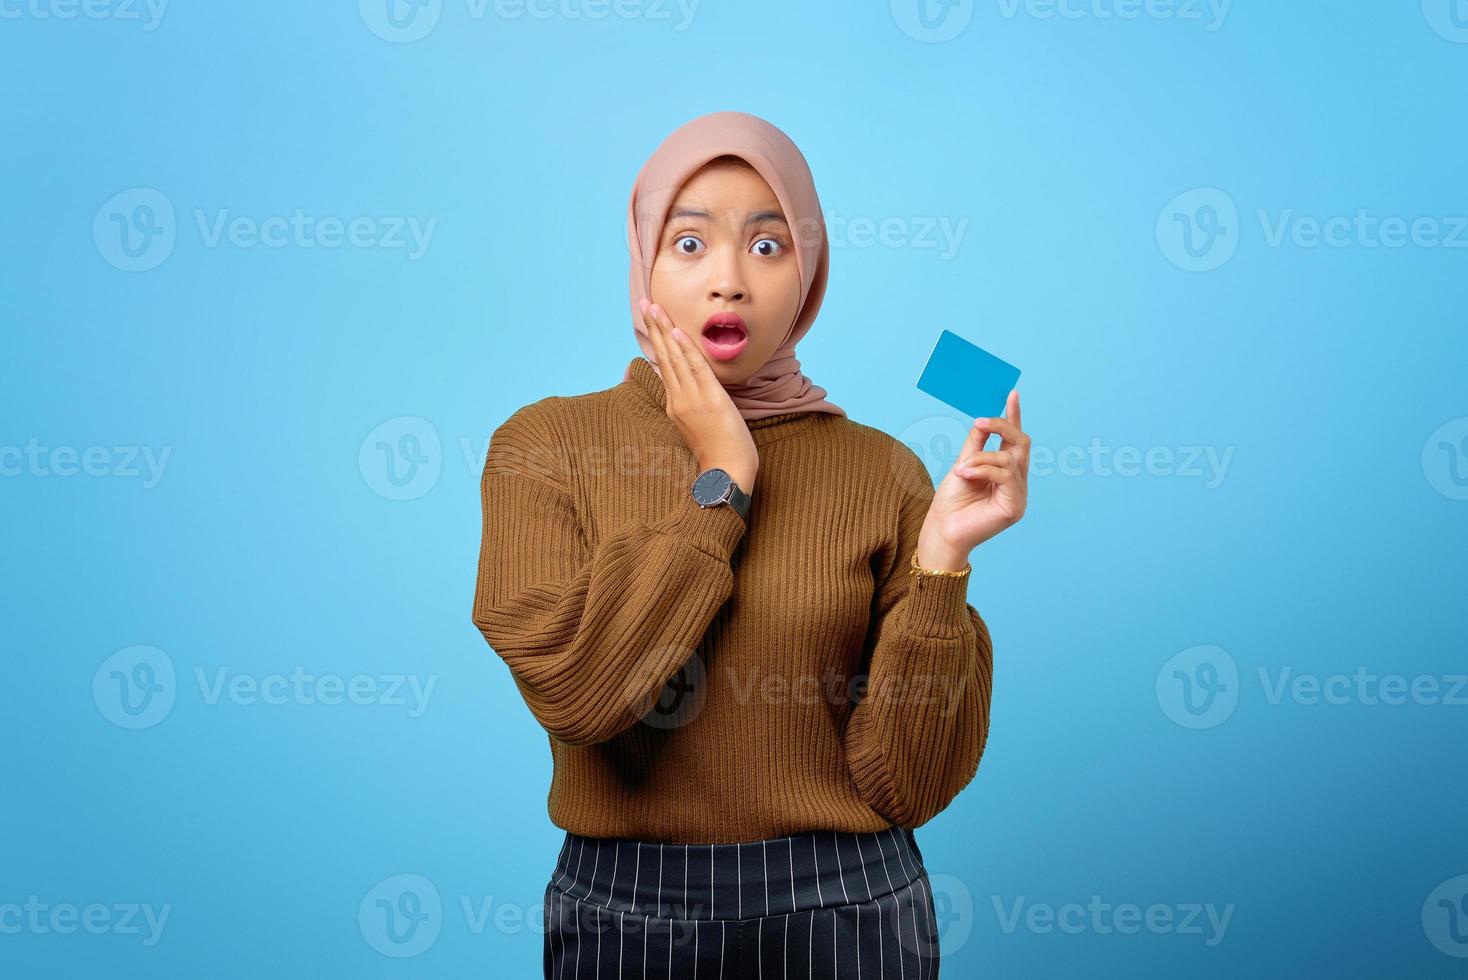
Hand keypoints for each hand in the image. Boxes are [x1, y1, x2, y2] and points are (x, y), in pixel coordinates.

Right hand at [640, 298, 758, 493]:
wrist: (726, 474)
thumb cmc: (719, 453)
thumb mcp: (700, 426)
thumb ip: (693, 406)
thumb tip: (692, 388)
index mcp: (675, 405)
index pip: (665, 365)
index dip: (658, 340)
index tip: (651, 318)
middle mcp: (679, 399)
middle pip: (665, 356)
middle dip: (655, 328)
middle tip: (644, 302)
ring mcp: (692, 399)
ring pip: (676, 359)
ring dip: (665, 331)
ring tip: (655, 308)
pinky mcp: (710, 400)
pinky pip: (696, 369)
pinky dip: (686, 350)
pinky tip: (676, 332)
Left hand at [915, 389, 1028, 570]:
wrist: (942, 531)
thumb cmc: (951, 502)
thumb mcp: (963, 464)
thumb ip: (976, 444)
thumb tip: (984, 420)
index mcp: (1005, 472)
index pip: (1014, 440)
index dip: (1014, 416)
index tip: (1012, 393)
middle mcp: (1017, 482)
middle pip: (1021, 443)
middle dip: (1002, 426)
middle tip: (980, 422)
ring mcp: (1019, 495)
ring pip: (1009, 458)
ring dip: (981, 458)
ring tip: (961, 468)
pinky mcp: (1015, 507)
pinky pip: (1004, 475)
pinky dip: (983, 469)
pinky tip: (966, 474)